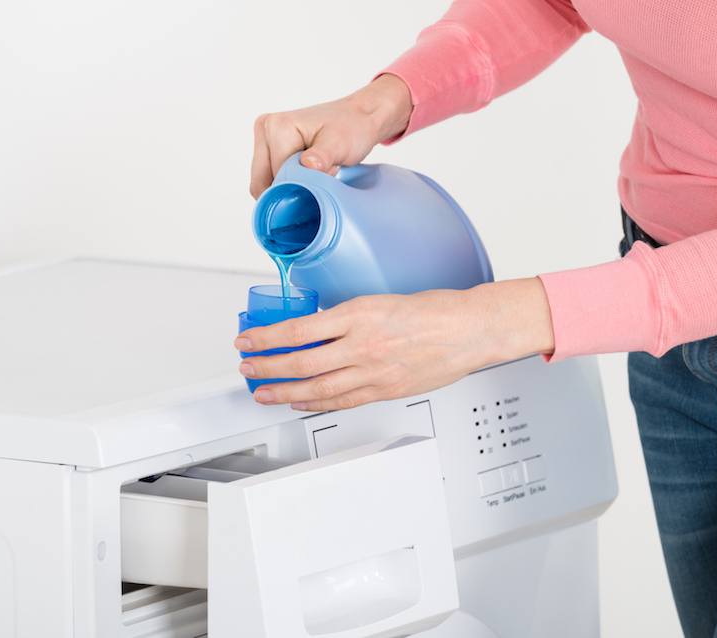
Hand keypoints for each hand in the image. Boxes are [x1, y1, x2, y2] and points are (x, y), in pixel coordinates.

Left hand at [234, 279, 554, 411]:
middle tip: (247, 367)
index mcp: (360, 314)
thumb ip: (349, 317)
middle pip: (301, 363)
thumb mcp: (382, 301)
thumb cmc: (435, 311)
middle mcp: (363, 345)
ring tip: (264, 391)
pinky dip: (316, 403)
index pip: (299, 330)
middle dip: (267, 368)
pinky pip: (342, 401)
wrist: (469, 330)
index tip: (249, 339)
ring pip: (317, 389)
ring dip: (284, 392)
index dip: (267, 338)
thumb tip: (318, 328)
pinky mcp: (385, 391)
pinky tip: (301, 403)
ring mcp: (374, 372)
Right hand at [250, 74, 412, 197]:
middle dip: (291, 187)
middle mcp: (265, 129)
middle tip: (320, 176)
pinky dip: (289, 180)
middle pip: (263, 181)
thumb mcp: (340, 144)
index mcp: (276, 127)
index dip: (298, 187)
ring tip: (315, 172)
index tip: (323, 178)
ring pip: (266, 181)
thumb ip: (322, 157)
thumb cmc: (352, 128)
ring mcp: (265, 137)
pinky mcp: (270, 146)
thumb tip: (307, 166)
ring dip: (290, 185)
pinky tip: (308, 171)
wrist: (359, 117)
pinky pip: (271, 175)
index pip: (275, 177)